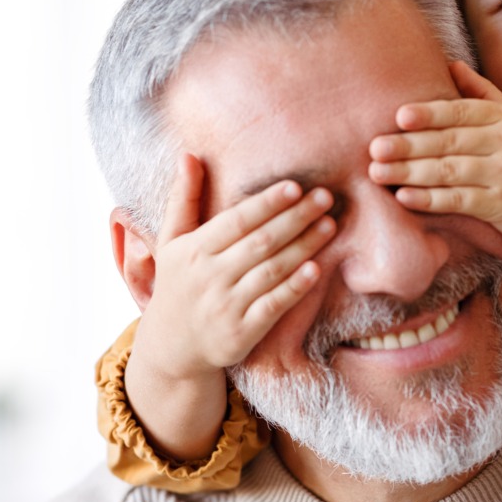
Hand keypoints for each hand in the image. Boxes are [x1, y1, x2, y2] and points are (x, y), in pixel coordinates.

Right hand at [133, 154, 334, 384]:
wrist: (172, 346)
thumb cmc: (178, 284)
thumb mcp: (171, 241)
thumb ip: (183, 199)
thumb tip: (189, 154)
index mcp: (193, 250)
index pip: (236, 221)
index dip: (267, 203)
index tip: (295, 186)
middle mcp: (209, 277)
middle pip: (260, 242)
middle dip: (295, 218)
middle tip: (326, 197)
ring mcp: (226, 306)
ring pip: (271, 271)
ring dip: (303, 247)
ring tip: (330, 225)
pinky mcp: (241, 333)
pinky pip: (273, 307)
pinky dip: (294, 288)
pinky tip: (317, 269)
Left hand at [370, 61, 501, 255]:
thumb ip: (483, 95)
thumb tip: (451, 63)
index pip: (462, 111)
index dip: (430, 113)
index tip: (398, 116)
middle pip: (449, 141)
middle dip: (408, 144)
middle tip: (373, 147)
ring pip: (449, 170)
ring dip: (409, 172)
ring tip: (377, 173)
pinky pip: (459, 200)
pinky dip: (429, 199)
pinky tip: (404, 197)